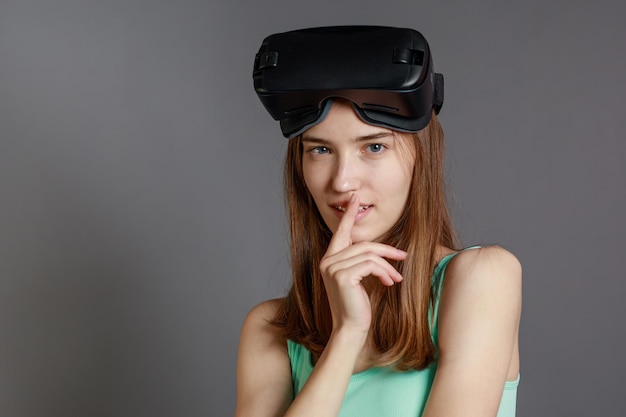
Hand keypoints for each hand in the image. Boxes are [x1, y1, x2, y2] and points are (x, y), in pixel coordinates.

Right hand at [319, 194, 405, 334]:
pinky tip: (390, 284)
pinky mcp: (342, 276)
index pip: (341, 233)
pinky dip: (385, 272)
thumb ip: (362, 262)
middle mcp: (327, 261)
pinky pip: (371, 265)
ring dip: (388, 266)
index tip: (355, 198)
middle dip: (386, 250)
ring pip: (369, 255)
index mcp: (329, 259)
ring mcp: (333, 268)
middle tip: (403, 257)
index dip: (348, 215)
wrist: (351, 329)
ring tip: (396, 278)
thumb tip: (381, 250)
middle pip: (363, 244)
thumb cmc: (357, 306)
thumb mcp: (359, 279)